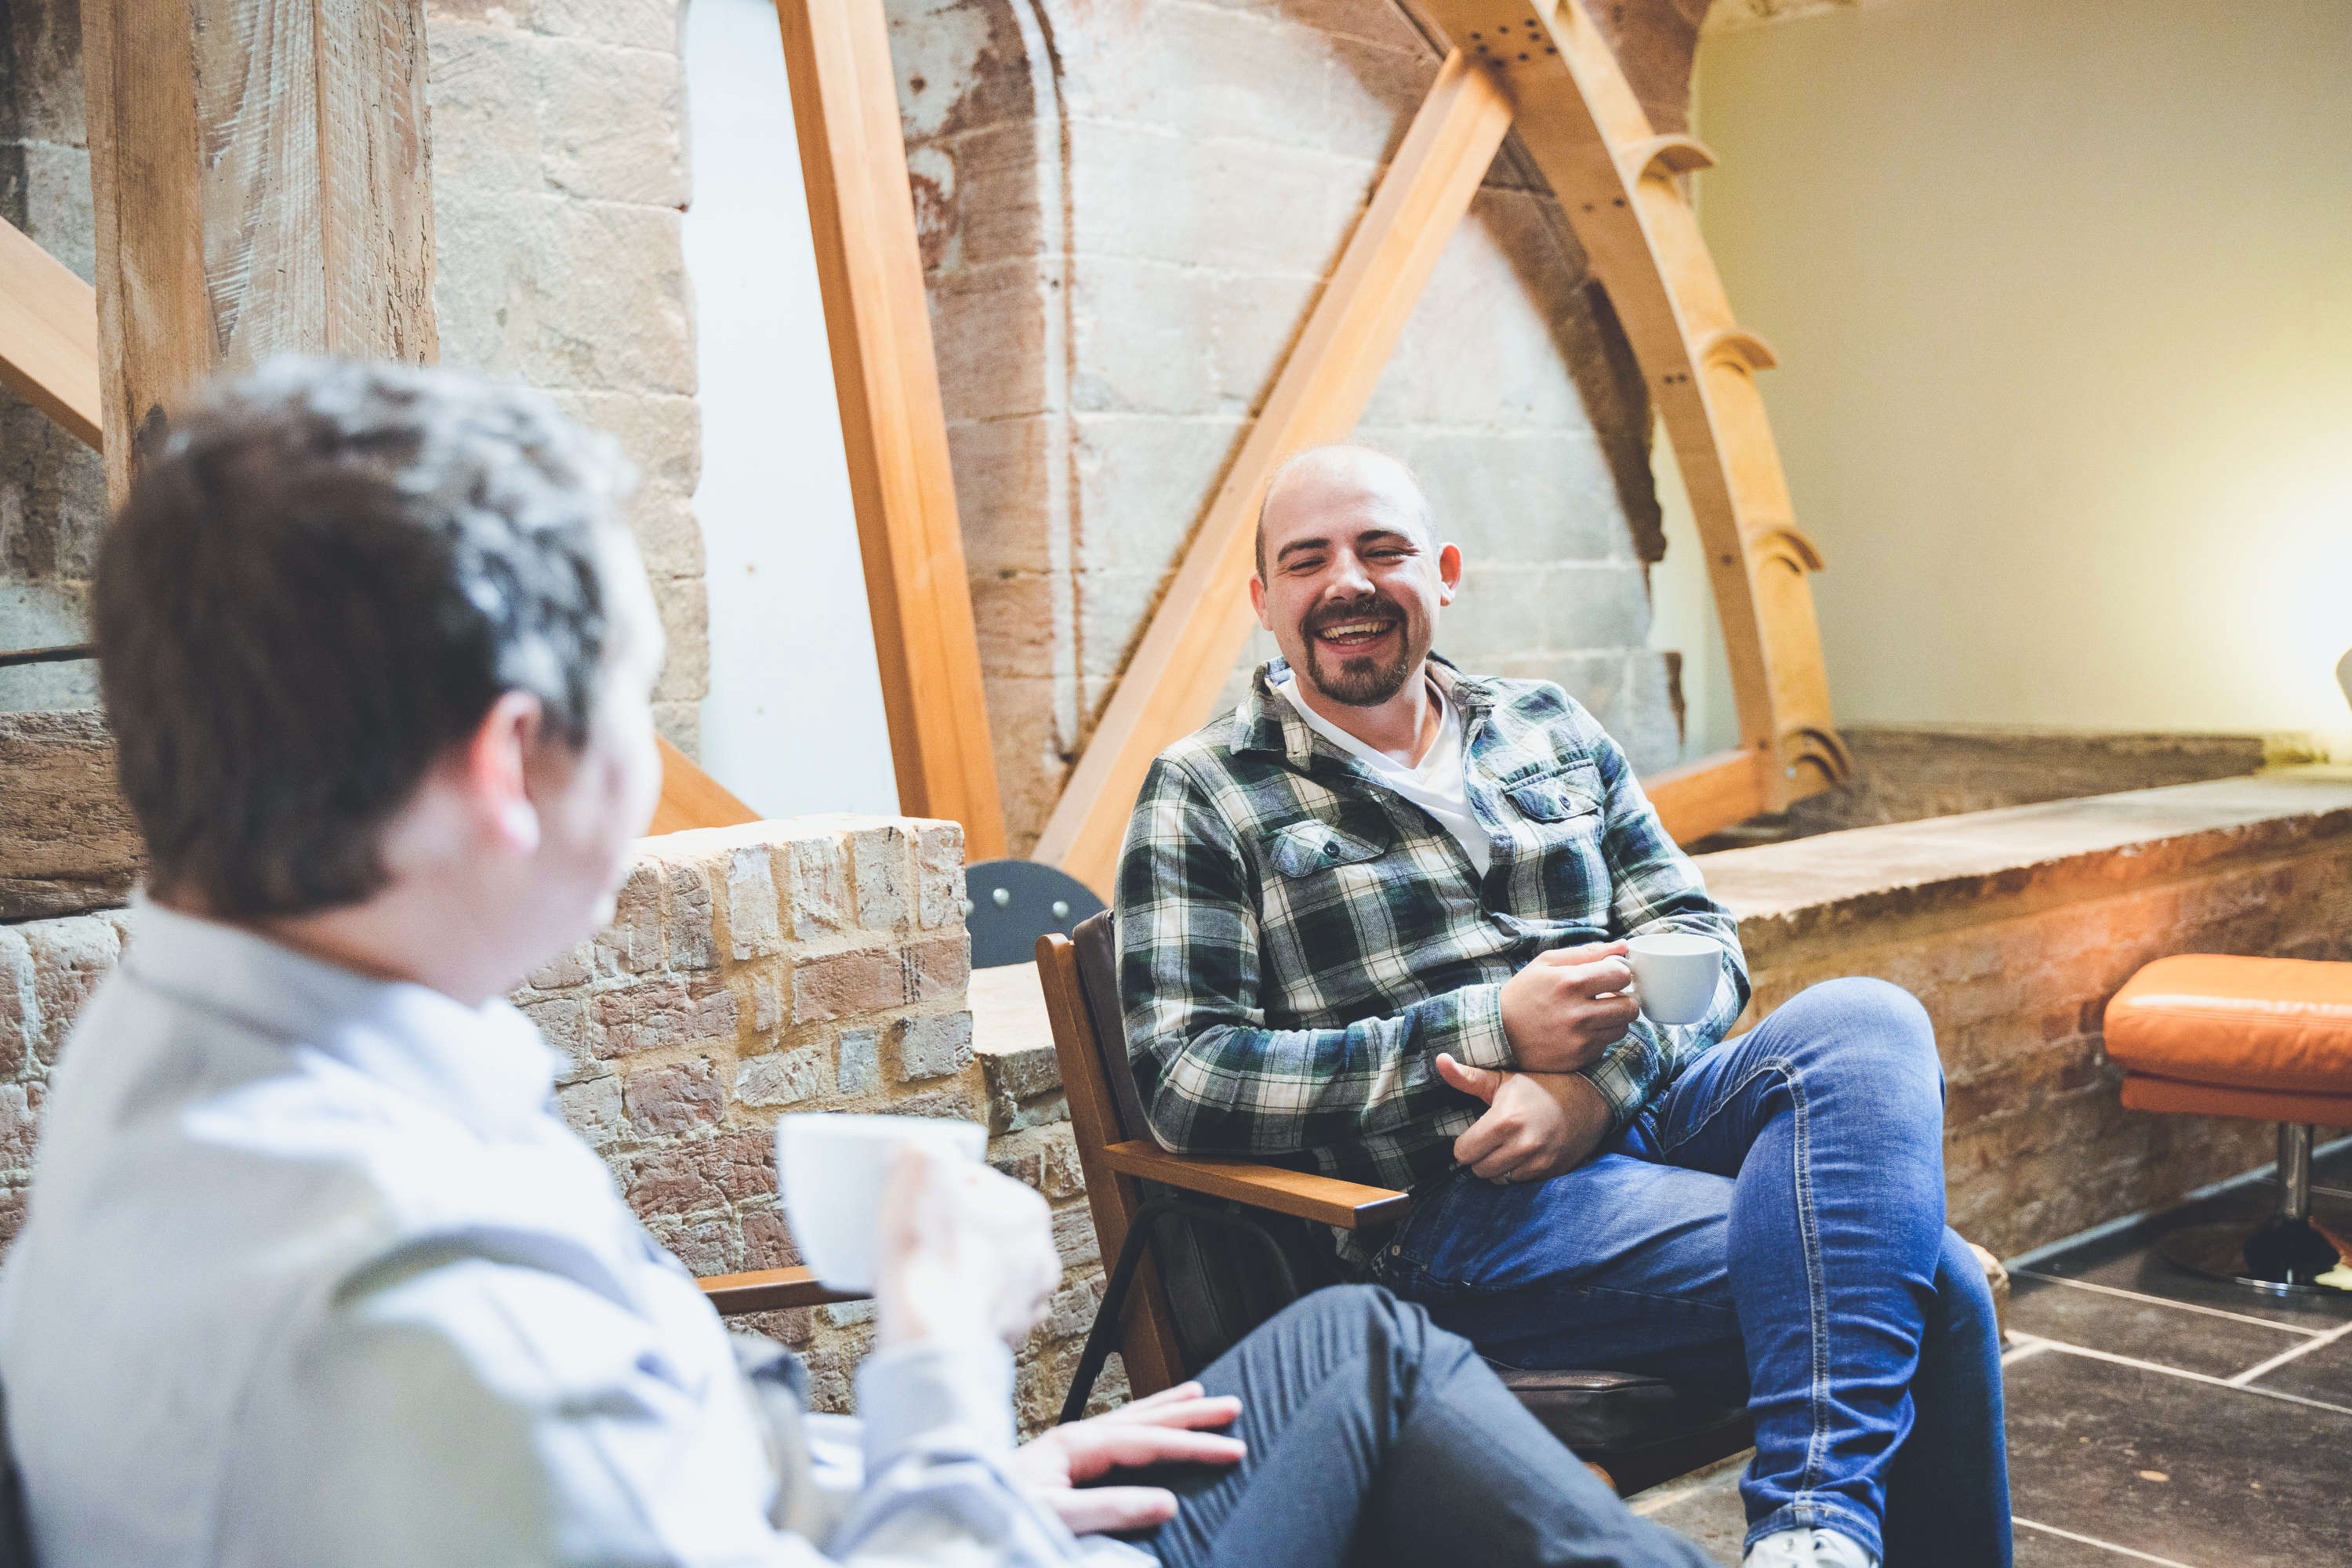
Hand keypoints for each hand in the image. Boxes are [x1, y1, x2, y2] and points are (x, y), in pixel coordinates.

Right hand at [875, 1146, 1060, 1351]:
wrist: (929, 1336)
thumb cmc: (927, 1255)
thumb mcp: (917, 1169)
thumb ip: (923, 1149)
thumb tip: (922, 1150)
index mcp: (1029, 1212)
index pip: (976, 1182)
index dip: (938, 1187)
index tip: (914, 1199)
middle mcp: (1040, 1256)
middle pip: (983, 1227)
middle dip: (951, 1227)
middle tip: (915, 1233)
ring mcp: (1028, 1299)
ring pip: (984, 1269)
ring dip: (957, 1266)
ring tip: (921, 1270)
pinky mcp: (1009, 1334)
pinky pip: (980, 1308)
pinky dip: (959, 1303)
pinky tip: (933, 1301)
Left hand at [1009, 1381, 1246, 1534]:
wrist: (955, 1514)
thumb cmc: (997, 1514)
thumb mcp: (1057, 1518)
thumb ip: (1111, 1508)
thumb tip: (1168, 1502)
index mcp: (1074, 1445)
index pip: (1149, 1440)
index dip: (1194, 1444)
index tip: (1233, 1448)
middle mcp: (1073, 1438)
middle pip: (1143, 1417)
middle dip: (1189, 1412)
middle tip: (1233, 1406)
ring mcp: (1066, 1448)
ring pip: (1129, 1418)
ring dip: (1166, 1407)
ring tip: (1199, 1393)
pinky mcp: (1061, 1463)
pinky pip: (1114, 1434)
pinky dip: (1140, 1424)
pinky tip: (1146, 1426)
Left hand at [1436, 1054, 1612, 1183]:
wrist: (1589, 1098)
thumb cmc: (1540, 1086)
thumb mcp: (1503, 1078)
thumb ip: (1467, 1077)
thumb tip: (1439, 1060)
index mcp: (1503, 1121)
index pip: (1463, 1152)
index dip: (1465, 1144)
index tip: (1475, 1134)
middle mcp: (1521, 1145)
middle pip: (1478, 1170)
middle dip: (1480, 1157)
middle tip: (1491, 1141)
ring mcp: (1538, 1162)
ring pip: (1499, 1180)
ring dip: (1498, 1168)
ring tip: (1507, 1148)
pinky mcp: (1551, 1172)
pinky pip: (1521, 1183)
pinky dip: (1518, 1172)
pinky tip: (1525, 1155)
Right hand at [1497, 940, 1637, 1072]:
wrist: (1498, 1032)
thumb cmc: (1524, 992)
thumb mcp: (1547, 963)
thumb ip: (1587, 952)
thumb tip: (1623, 946)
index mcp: (1570, 982)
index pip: (1622, 975)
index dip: (1619, 973)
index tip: (1610, 976)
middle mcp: (1578, 1013)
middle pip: (1630, 1006)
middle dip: (1624, 998)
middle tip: (1609, 997)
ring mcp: (1580, 1039)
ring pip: (1623, 1028)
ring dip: (1614, 1019)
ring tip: (1595, 1013)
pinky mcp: (1579, 1058)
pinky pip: (1606, 1045)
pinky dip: (1599, 1037)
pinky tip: (1581, 1031)